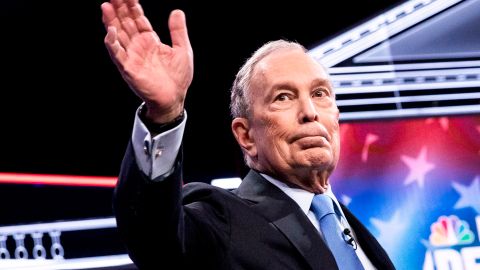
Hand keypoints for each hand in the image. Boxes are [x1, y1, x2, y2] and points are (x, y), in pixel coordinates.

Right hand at [101, 0, 192, 122]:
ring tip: (106, 5)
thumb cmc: (178, 77)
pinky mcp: (128, 68)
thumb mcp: (183, 49)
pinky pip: (117, 54)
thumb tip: (177, 11)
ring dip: (111, 21)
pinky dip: (113, 43)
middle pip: (126, 23)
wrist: (174, 98)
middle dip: (120, 8)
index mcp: (150, 41)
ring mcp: (132, 56)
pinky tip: (111, 31)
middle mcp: (138, 46)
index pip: (138, 19)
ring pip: (118, 35)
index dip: (133, 6)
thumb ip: (178, 30)